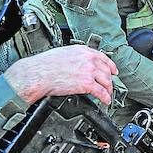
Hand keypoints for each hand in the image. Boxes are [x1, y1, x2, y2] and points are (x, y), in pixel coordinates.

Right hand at [4, 45, 118, 105]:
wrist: (38, 74)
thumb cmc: (45, 65)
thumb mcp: (64, 53)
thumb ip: (77, 57)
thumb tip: (81, 64)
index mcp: (83, 51)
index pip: (103, 58)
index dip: (111, 66)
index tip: (114, 71)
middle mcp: (89, 60)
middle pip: (107, 71)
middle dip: (110, 80)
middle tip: (110, 86)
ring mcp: (89, 71)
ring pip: (106, 81)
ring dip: (109, 90)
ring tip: (109, 95)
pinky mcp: (87, 84)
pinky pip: (101, 92)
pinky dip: (105, 98)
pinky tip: (106, 101)